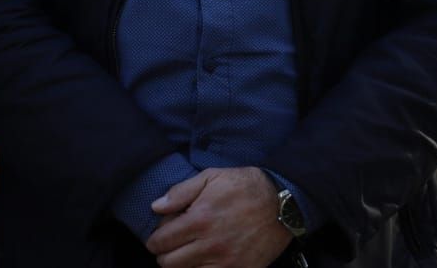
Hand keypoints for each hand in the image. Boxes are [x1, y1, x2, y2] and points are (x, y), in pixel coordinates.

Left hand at [143, 166, 291, 267]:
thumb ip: (180, 192)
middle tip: (169, 247)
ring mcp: (226, 262)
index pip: (161, 241)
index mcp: (199, 219)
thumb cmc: (244, 186)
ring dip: (181, 266)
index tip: (157, 238)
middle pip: (170, 263)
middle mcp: (210, 245)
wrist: (282, 204)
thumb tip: (156, 207)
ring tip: (185, 255)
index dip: (154, 240)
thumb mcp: (210, 177)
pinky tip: (203, 262)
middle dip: (164, 255)